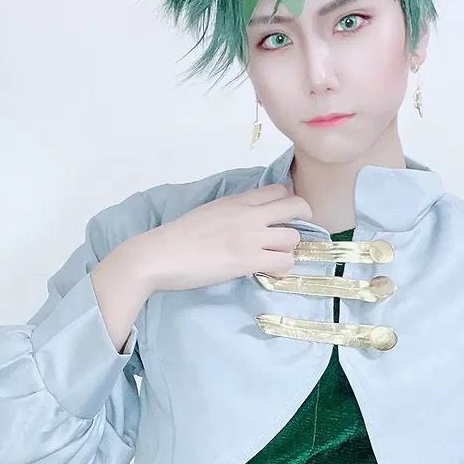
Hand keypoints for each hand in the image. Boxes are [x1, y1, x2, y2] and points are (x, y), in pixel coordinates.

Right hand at [127, 183, 312, 292]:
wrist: (159, 255)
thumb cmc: (177, 238)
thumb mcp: (209, 212)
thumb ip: (232, 213)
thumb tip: (248, 223)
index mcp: (237, 200)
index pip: (279, 189)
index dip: (288, 203)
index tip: (284, 218)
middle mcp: (248, 213)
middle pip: (296, 206)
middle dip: (303, 220)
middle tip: (293, 235)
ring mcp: (250, 236)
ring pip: (293, 237)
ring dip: (289, 251)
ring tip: (275, 260)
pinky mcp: (247, 259)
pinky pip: (284, 262)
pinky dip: (282, 269)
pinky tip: (270, 273)